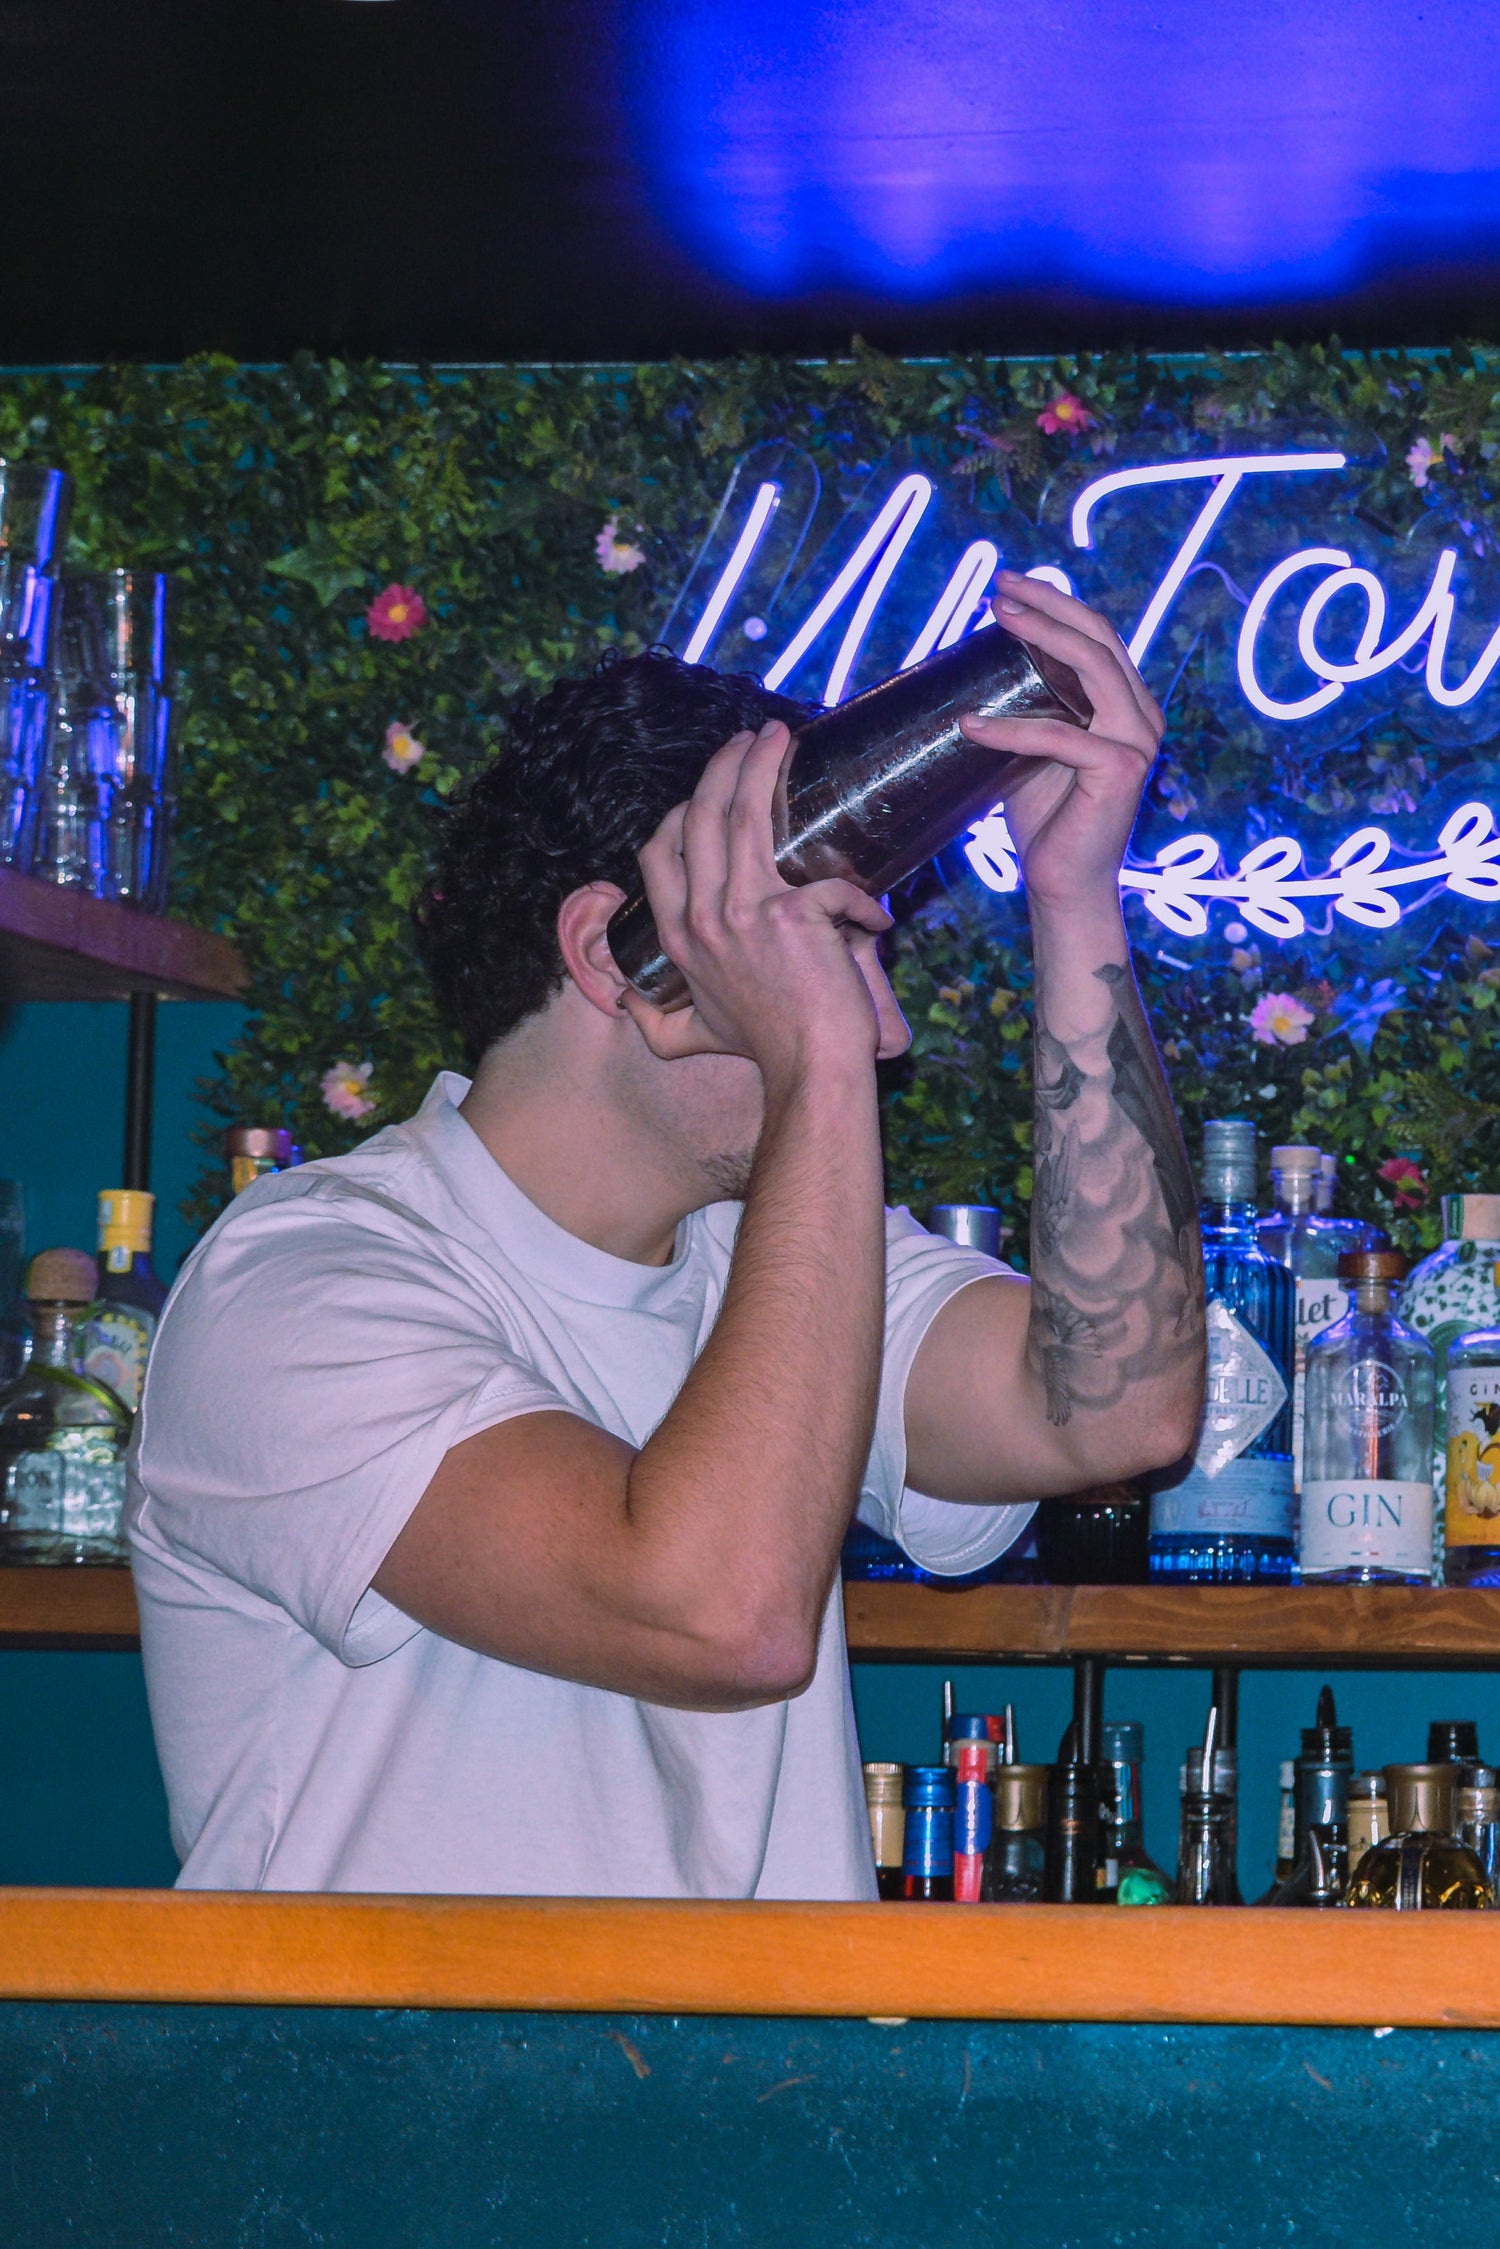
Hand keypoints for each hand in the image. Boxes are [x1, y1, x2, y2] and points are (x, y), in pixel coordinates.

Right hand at [619, 720, 910, 1083]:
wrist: (809, 1069)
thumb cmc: (762, 1047)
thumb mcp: (691, 1035)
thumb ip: (654, 1022)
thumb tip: (624, 1006)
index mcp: (678, 936)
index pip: (658, 855)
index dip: (677, 813)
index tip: (704, 792)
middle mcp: (703, 918)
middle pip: (699, 817)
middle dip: (721, 766)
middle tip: (747, 739)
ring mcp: (744, 914)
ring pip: (743, 817)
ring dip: (760, 767)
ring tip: (778, 737)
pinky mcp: (794, 916)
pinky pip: (829, 884)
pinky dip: (860, 896)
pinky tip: (878, 908)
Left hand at [958, 572, 1163, 918]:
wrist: (1062, 884)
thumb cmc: (1044, 819)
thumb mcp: (1032, 750)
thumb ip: (1027, 709)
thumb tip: (974, 671)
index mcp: (1128, 705)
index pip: (1097, 636)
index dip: (1055, 604)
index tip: (1008, 586)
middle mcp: (1143, 716)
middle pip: (1098, 638)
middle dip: (1047, 605)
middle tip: (998, 589)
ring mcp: (1137, 742)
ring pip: (1090, 668)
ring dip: (1039, 637)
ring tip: (994, 619)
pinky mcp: (1119, 770)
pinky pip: (1057, 737)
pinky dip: (1009, 729)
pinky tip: (969, 725)